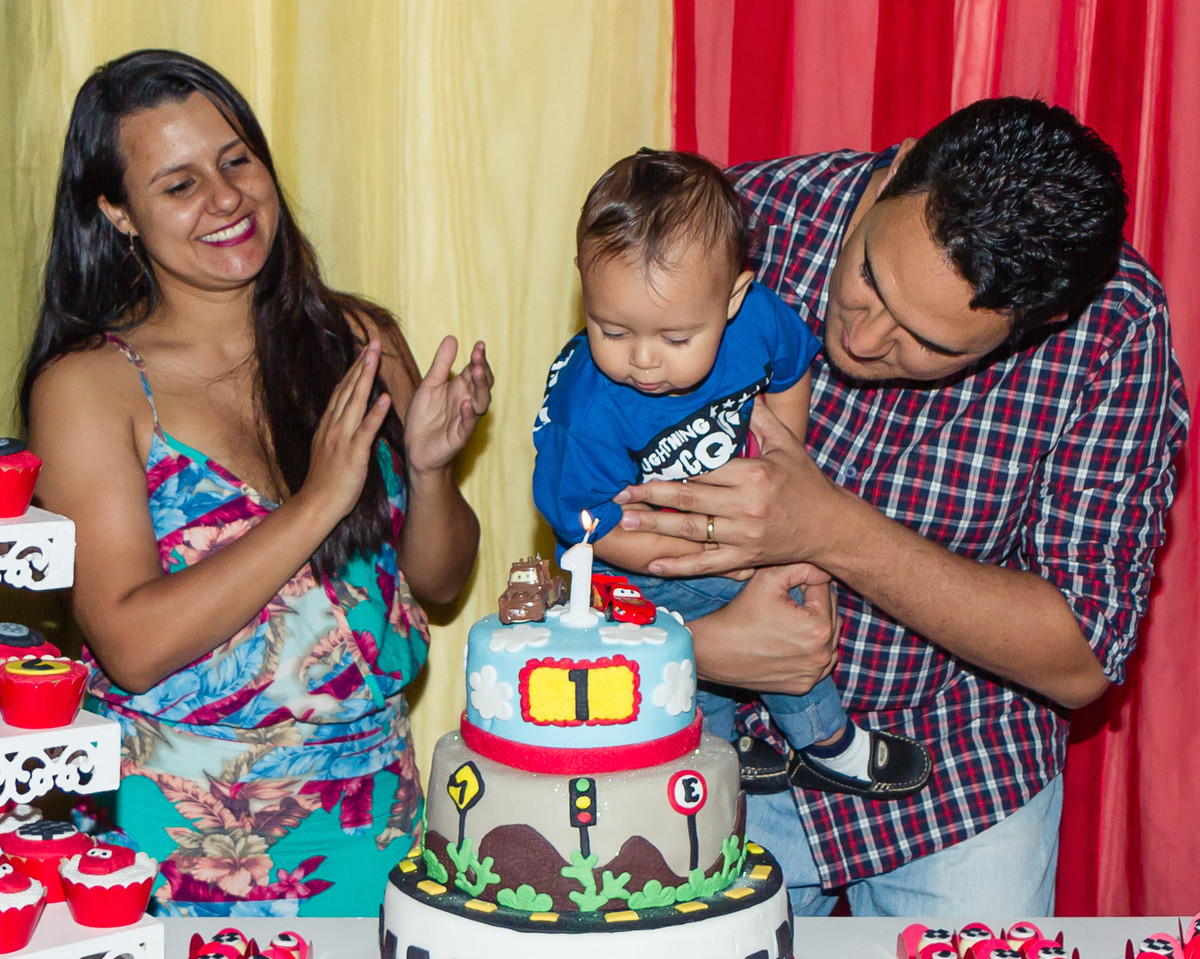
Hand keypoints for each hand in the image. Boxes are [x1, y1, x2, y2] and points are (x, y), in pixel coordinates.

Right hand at [299, 339, 391, 524]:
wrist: (316, 505)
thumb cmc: (326, 481)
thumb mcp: (329, 448)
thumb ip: (338, 430)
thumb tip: (346, 416)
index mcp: (330, 425)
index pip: (342, 391)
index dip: (354, 369)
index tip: (364, 350)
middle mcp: (334, 426)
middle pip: (348, 389)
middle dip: (361, 364)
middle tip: (372, 342)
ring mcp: (342, 439)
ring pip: (355, 402)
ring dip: (366, 378)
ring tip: (376, 357)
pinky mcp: (353, 454)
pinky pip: (366, 431)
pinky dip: (375, 414)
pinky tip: (385, 399)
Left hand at [404, 337, 492, 473]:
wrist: (415, 447)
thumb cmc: (424, 417)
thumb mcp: (429, 385)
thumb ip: (441, 364)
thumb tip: (452, 338)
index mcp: (461, 388)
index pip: (475, 371)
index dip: (479, 358)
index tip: (479, 345)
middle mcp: (467, 401)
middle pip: (482, 384)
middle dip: (482, 370)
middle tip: (478, 356)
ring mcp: (465, 418)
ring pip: (481, 402)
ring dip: (480, 387)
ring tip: (477, 372)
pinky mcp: (459, 435)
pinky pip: (468, 424)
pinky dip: (468, 414)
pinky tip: (466, 404)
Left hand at [616, 400, 838, 574]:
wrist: (831, 527)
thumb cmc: (807, 483)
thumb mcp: (787, 445)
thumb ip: (762, 419)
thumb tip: (744, 391)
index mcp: (753, 474)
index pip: (703, 469)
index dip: (671, 468)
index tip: (642, 465)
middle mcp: (746, 505)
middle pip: (688, 499)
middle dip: (649, 496)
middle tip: (619, 494)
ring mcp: (744, 534)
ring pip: (692, 530)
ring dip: (655, 527)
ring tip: (625, 521)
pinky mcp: (745, 557)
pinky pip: (707, 562)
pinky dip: (680, 565)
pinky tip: (655, 563)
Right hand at [690, 563, 839, 693]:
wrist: (714, 651)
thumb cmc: (740, 613)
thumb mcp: (768, 578)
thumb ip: (801, 567)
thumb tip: (823, 569)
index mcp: (819, 627)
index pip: (825, 590)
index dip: (803, 582)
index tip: (784, 587)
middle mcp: (823, 654)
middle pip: (830, 614)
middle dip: (812, 603)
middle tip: (784, 602)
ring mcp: (814, 673)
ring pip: (827, 638)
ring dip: (814, 625)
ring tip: (786, 621)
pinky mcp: (803, 685)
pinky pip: (817, 660)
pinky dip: (809, 650)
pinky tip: (789, 642)